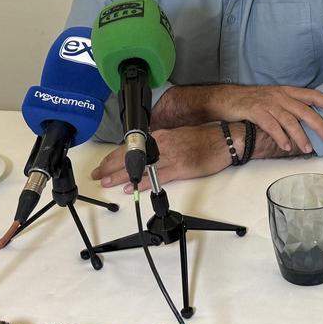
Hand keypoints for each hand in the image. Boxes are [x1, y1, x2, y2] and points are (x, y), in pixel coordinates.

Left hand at [91, 125, 227, 192]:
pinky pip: (157, 177)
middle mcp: (162, 145)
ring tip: (107, 182)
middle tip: (97, 175)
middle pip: (130, 156)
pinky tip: (132, 188)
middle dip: (110, 166)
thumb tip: (147, 155)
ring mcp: (170, 157)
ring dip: (121, 176)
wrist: (225, 140)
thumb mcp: (178, 136)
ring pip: (139, 167)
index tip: (103, 163)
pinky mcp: (180, 168)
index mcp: (161, 136)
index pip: (131, 146)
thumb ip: (161, 145)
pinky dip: (143, 183)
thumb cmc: (204, 138)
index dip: (114, 156)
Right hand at [217, 85, 322, 153]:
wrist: (228, 99)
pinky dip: (280, 137)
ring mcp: (268, 103)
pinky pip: (271, 125)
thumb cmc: (254, 101)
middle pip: (304, 110)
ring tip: (308, 148)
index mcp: (287, 91)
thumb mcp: (275, 98)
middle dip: (319, 124)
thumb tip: (310, 120)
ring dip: (300, 135)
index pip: (312, 95)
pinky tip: (286, 147)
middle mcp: (280, 96)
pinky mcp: (256, 111)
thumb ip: (291, 106)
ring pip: (289, 120)